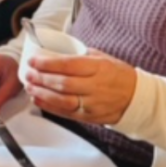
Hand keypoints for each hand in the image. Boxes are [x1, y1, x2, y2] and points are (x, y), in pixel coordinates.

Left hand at [22, 49, 137, 124]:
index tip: (33, 60)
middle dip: (41, 79)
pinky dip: (49, 107)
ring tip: (30, 87)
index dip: (47, 63)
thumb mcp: (102, 58)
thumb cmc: (118, 74)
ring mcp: (92, 104)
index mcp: (98, 68)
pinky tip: (38, 100)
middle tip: (28, 73)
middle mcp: (95, 87)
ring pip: (63, 100)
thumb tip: (55, 49)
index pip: (68, 65)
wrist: (138, 98)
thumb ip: (80, 55)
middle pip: (63, 83)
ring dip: (42, 94)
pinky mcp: (90, 117)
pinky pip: (66, 113)